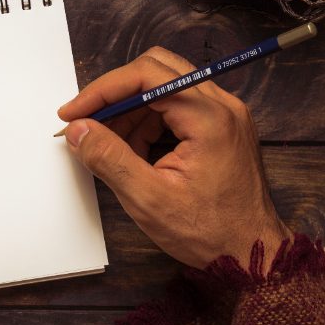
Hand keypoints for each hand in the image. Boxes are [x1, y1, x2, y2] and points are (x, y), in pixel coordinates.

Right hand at [58, 46, 290, 270]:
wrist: (252, 254)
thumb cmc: (209, 232)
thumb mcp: (148, 199)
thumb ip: (109, 158)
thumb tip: (77, 130)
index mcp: (209, 118)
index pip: (146, 75)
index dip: (102, 90)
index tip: (72, 112)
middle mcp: (221, 106)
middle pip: (155, 70)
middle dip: (114, 94)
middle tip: (85, 120)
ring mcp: (223, 114)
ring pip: (162, 86)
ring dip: (128, 109)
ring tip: (107, 144)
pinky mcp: (218, 126)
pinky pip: (174, 105)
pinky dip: (145, 120)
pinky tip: (131, 149)